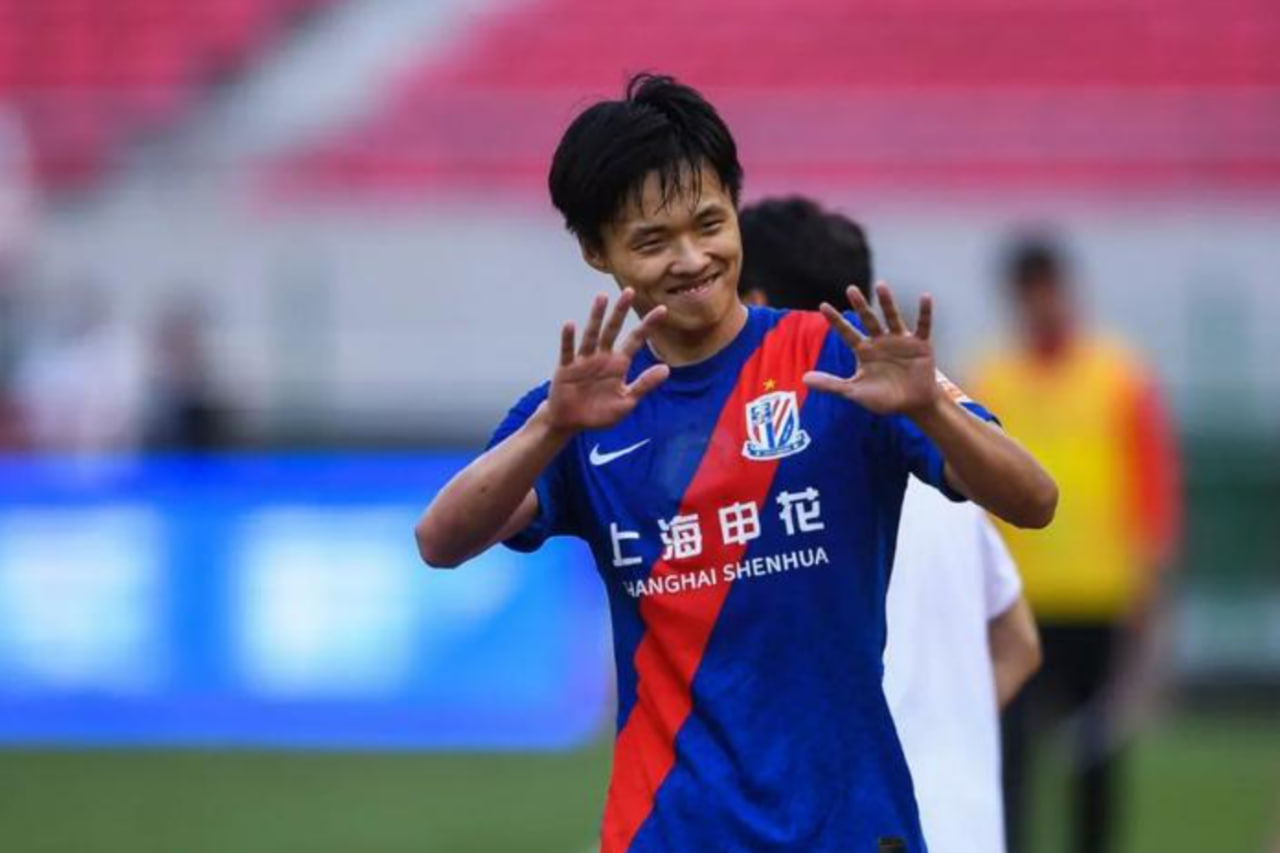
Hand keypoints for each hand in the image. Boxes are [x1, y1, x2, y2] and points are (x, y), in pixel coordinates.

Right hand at [546, 289, 669, 432]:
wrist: (571, 422)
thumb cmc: (599, 413)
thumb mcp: (626, 402)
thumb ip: (644, 385)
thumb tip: (667, 369)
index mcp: (619, 364)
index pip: (636, 340)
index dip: (648, 326)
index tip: (662, 310)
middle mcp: (602, 357)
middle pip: (613, 330)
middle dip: (621, 311)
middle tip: (630, 291)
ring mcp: (583, 361)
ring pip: (591, 335)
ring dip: (596, 317)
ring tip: (602, 298)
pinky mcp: (566, 369)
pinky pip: (567, 352)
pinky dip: (568, 339)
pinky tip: (570, 325)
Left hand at [803, 282, 940, 415]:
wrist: (912, 405)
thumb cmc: (883, 399)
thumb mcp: (854, 392)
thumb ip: (831, 384)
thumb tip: (803, 379)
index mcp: (864, 350)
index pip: (846, 332)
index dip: (835, 320)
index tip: (823, 305)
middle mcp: (880, 341)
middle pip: (868, 319)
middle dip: (860, 305)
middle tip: (851, 289)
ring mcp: (900, 341)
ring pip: (892, 317)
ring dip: (887, 302)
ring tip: (881, 286)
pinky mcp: (920, 344)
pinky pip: (923, 325)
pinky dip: (925, 312)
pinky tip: (925, 297)